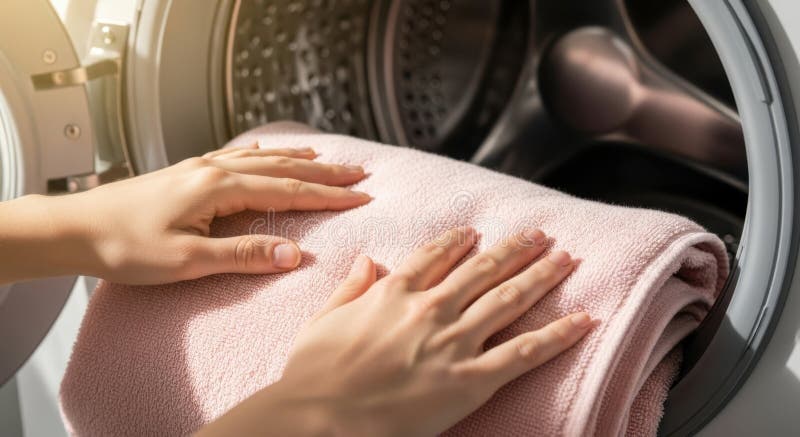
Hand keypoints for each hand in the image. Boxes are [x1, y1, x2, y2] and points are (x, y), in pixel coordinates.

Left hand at [0, 144, 370, 284]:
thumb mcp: (187, 260)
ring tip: (326, 157)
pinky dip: (264, 155)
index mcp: (219, 188)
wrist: (75, 227)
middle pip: (283, 168)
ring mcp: (200, 168)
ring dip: (299, 159)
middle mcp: (214, 170)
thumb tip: (293, 253)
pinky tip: (268, 153)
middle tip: (359, 174)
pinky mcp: (188, 173)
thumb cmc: (125, 246)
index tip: (361, 197)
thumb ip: (244, 254)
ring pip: (263, 159)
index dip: (328, 196)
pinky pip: (238, 157)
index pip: (288, 191)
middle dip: (324, 171)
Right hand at [199, 227, 594, 435]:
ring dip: (541, 276)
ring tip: (565, 259)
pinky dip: (557, 335)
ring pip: (509, 299)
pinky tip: (583, 320)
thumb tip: (366, 259)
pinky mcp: (471, 380)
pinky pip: (524, 353)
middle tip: (540, 236)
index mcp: (394, 293)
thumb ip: (350, 287)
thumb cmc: (313, 375)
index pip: (435, 255)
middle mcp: (430, 308)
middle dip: (515, 249)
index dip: (460, 242)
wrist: (319, 420)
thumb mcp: (322, 320)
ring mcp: (453, 342)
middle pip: (483, 270)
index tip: (477, 232)